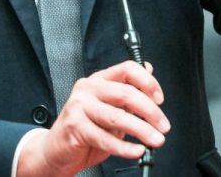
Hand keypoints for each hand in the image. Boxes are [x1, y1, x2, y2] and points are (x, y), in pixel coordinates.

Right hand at [17, 61, 169, 176]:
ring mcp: (79, 106)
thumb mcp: (110, 108)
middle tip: (163, 126)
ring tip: (155, 140)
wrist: (56, 150)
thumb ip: (128, 92)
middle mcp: (88, 89)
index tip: (160, 99)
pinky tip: (136, 150)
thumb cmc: (84, 129)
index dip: (148, 82)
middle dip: (151, 112)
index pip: (128, 69)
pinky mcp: (75, 127)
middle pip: (126, 94)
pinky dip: (125, 147)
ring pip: (118, 117)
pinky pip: (105, 138)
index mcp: (99, 80)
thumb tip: (149, 71)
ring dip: (142, 130)